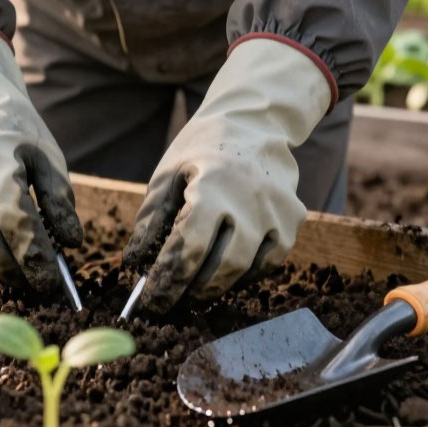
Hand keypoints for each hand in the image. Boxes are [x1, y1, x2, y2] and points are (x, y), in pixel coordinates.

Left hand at [124, 37, 334, 311]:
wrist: (255, 123)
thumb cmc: (202, 149)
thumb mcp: (167, 174)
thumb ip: (151, 219)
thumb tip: (133, 263)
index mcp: (212, 186)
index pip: (188, 247)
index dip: (168, 279)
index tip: (150, 300)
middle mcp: (250, 200)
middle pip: (220, 265)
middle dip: (189, 291)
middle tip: (169, 303)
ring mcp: (277, 211)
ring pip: (246, 269)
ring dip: (215, 288)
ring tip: (191, 292)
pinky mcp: (293, 219)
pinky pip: (269, 262)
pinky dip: (244, 276)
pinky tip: (223, 275)